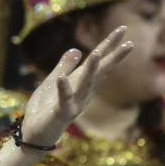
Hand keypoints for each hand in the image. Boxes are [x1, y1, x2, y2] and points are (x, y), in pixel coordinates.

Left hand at [20, 26, 132, 148]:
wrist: (34, 136)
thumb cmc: (44, 109)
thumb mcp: (52, 82)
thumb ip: (64, 67)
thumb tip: (76, 49)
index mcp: (79, 82)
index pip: (98, 61)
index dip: (109, 45)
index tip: (123, 29)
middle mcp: (82, 92)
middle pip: (101, 72)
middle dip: (113, 57)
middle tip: (130, 43)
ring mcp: (74, 104)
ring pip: (85, 85)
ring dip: (91, 70)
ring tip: (96, 53)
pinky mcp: (61, 113)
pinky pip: (63, 100)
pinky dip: (63, 89)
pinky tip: (62, 78)